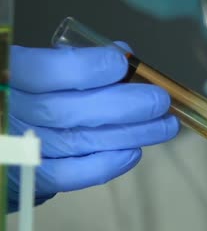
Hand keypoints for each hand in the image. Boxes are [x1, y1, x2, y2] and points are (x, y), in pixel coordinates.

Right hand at [6, 44, 178, 211]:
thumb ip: (77, 59)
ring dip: (131, 133)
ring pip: (81, 141)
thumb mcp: (39, 65)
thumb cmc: (26, 91)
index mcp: (10, 76)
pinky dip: (106, 163)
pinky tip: (134, 151)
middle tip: (161, 100)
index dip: (88, 68)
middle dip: (125, 105)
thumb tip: (124, 52)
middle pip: (72, 111)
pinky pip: (72, 174)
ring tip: (165, 125)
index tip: (121, 64)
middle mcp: (12, 114)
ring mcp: (23, 148)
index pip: (47, 72)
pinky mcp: (33, 178)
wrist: (5, 129)